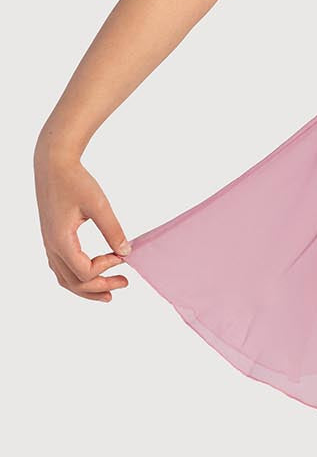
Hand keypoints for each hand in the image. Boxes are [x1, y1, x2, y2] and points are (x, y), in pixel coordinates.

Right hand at [34, 146, 131, 302]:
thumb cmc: (75, 181)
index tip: (122, 255)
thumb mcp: (98, 204)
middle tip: (124, 283)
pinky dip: (78, 277)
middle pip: (73, 282)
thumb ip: (113, 229)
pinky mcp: (52, 238)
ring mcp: (50, 244)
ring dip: (87, 288)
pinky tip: (92, 273)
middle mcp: (52, 246)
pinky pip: (62, 267)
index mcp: (61, 240)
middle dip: (99, 287)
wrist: (53, 165)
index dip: (106, 268)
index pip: (84, 272)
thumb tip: (126, 252)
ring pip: (65, 278)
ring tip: (108, 292)